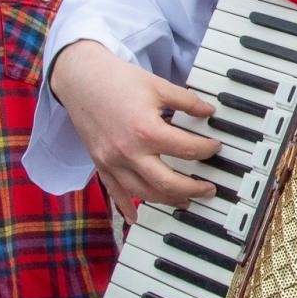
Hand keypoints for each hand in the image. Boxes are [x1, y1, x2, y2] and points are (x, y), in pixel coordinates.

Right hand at [49, 39, 219, 220]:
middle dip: (193, 189)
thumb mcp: (158, 85)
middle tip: (209, 188)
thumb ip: (187, 102)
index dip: (207, 149)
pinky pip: (114, 192)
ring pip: (143, 193)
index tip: (215, 147)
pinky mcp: (100, 165)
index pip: (187, 149)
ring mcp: (112, 162)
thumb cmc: (118, 80)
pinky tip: (135, 218)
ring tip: (186, 200)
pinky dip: (126, 207)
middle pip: (167, 182)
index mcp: (146, 130)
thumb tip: (209, 112)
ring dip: (167, 200)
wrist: (80, 79)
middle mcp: (128, 152)